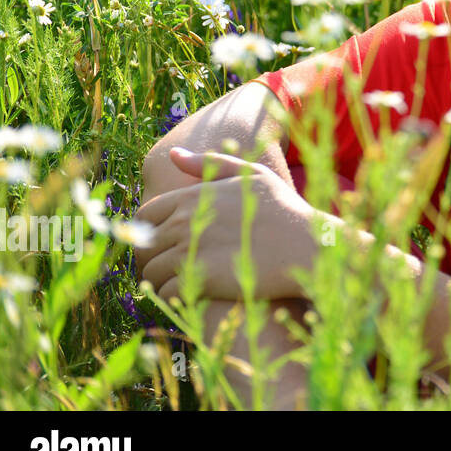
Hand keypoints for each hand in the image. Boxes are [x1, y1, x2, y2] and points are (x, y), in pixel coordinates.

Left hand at [134, 147, 321, 302]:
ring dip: (159, 279)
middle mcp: (184, 221)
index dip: (150, 230)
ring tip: (177, 283)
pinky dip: (172, 296)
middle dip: (150, 257)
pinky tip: (189, 295)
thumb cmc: (283, 209)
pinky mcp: (199, 279)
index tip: (164, 243)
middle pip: (143, 244)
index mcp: (192, 196)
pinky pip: (166, 290)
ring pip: (151, 270)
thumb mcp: (252, 175)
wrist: (306, 246)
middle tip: (168, 267)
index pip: (145, 215)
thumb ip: (210, 163)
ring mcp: (189, 250)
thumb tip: (173, 155)